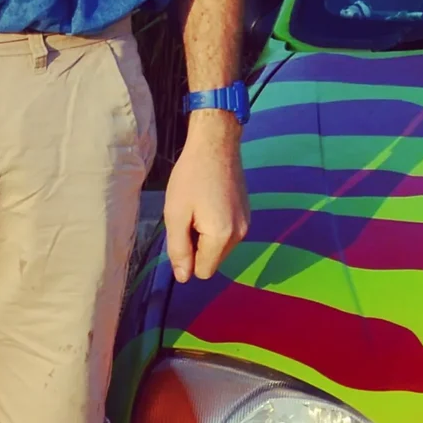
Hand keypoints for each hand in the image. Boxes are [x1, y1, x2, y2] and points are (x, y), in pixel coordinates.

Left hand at [165, 110, 248, 281]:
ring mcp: (246, 224)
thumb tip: (183, 277)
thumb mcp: (176, 214)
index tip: (182, 231)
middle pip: (212, 260)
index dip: (188, 257)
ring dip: (206, 235)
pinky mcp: (247, 213)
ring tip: (199, 207)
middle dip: (198, 246)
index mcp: (222, 237)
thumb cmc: (190, 177)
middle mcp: (240, 235)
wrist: (216, 144)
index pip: (203, 272)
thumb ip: (179, 249)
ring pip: (219, 247)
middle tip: (189, 216)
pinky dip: (216, 225)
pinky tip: (209, 202)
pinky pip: (227, 233)